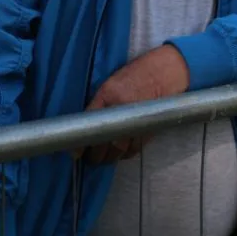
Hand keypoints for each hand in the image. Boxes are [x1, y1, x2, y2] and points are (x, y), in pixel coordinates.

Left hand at [82, 44, 189, 164]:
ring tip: (101, 159)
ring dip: (108, 158)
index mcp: (108, 95)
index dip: (81, 142)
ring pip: (118, 150)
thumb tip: (85, 125)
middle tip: (88, 158)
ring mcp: (135, 123)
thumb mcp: (109, 84)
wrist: (161, 76)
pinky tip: (117, 154)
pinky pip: (132, 150)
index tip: (75, 153)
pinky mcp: (146, 131)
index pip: (90, 124)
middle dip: (94, 155)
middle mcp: (121, 110)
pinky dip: (123, 155)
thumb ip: (97, 103)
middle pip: (105, 143)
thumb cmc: (131, 78)